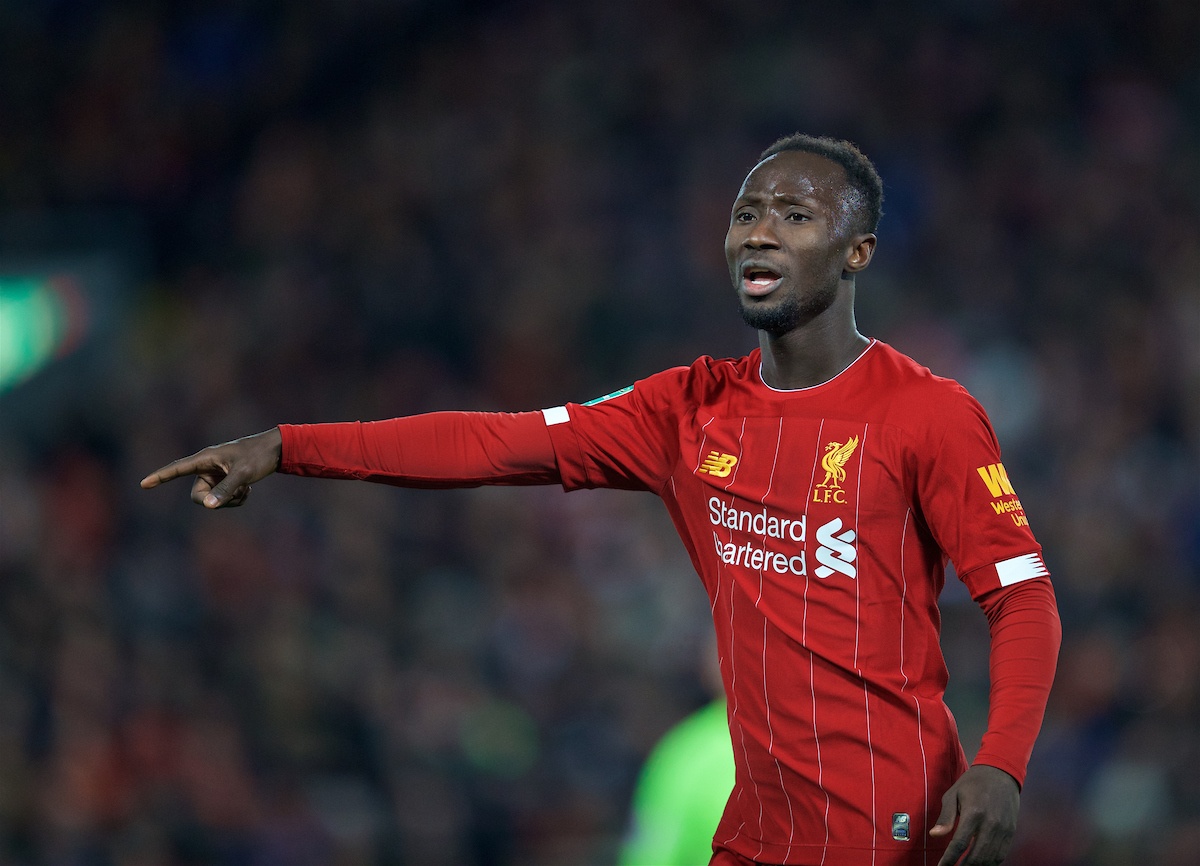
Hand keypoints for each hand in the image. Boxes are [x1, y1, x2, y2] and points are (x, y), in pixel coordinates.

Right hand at [140, 428, 282, 507]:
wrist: (276, 450)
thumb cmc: (257, 456)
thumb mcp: (243, 474)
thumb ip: (226, 490)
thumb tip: (207, 506)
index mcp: (205, 459)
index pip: (177, 468)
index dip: (160, 476)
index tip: (143, 484)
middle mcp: (207, 467)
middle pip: (199, 495)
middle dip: (217, 499)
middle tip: (239, 491)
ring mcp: (216, 475)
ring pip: (212, 500)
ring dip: (230, 499)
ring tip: (246, 488)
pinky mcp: (224, 481)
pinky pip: (223, 499)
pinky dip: (236, 498)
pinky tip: (248, 489)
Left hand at [930, 764, 1019, 864]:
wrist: (1000, 773)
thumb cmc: (973, 783)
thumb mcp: (953, 794)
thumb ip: (945, 816)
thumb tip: (935, 834)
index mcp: (974, 813)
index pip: (960, 844)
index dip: (949, 859)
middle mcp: (991, 824)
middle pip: (977, 856)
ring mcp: (1003, 829)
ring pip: (990, 859)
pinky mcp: (1011, 832)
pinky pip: (1001, 855)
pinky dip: (990, 863)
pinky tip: (979, 863)